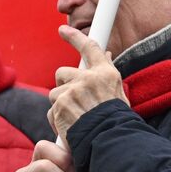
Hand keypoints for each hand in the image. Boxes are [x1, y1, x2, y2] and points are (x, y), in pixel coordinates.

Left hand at [48, 25, 127, 140]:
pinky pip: (52, 109)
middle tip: (72, 102)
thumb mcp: (118, 95)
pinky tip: (69, 128)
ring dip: (60, 106)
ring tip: (75, 119)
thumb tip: (105, 54)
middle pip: (63, 73)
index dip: (74, 37)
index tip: (62, 30)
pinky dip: (57, 120)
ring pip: (55, 93)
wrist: (110, 141)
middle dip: (63, 86)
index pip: (89, 48)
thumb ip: (107, 75)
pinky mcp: (61, 103)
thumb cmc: (117, 122)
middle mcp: (89, 78)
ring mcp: (74, 89)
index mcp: (105, 74)